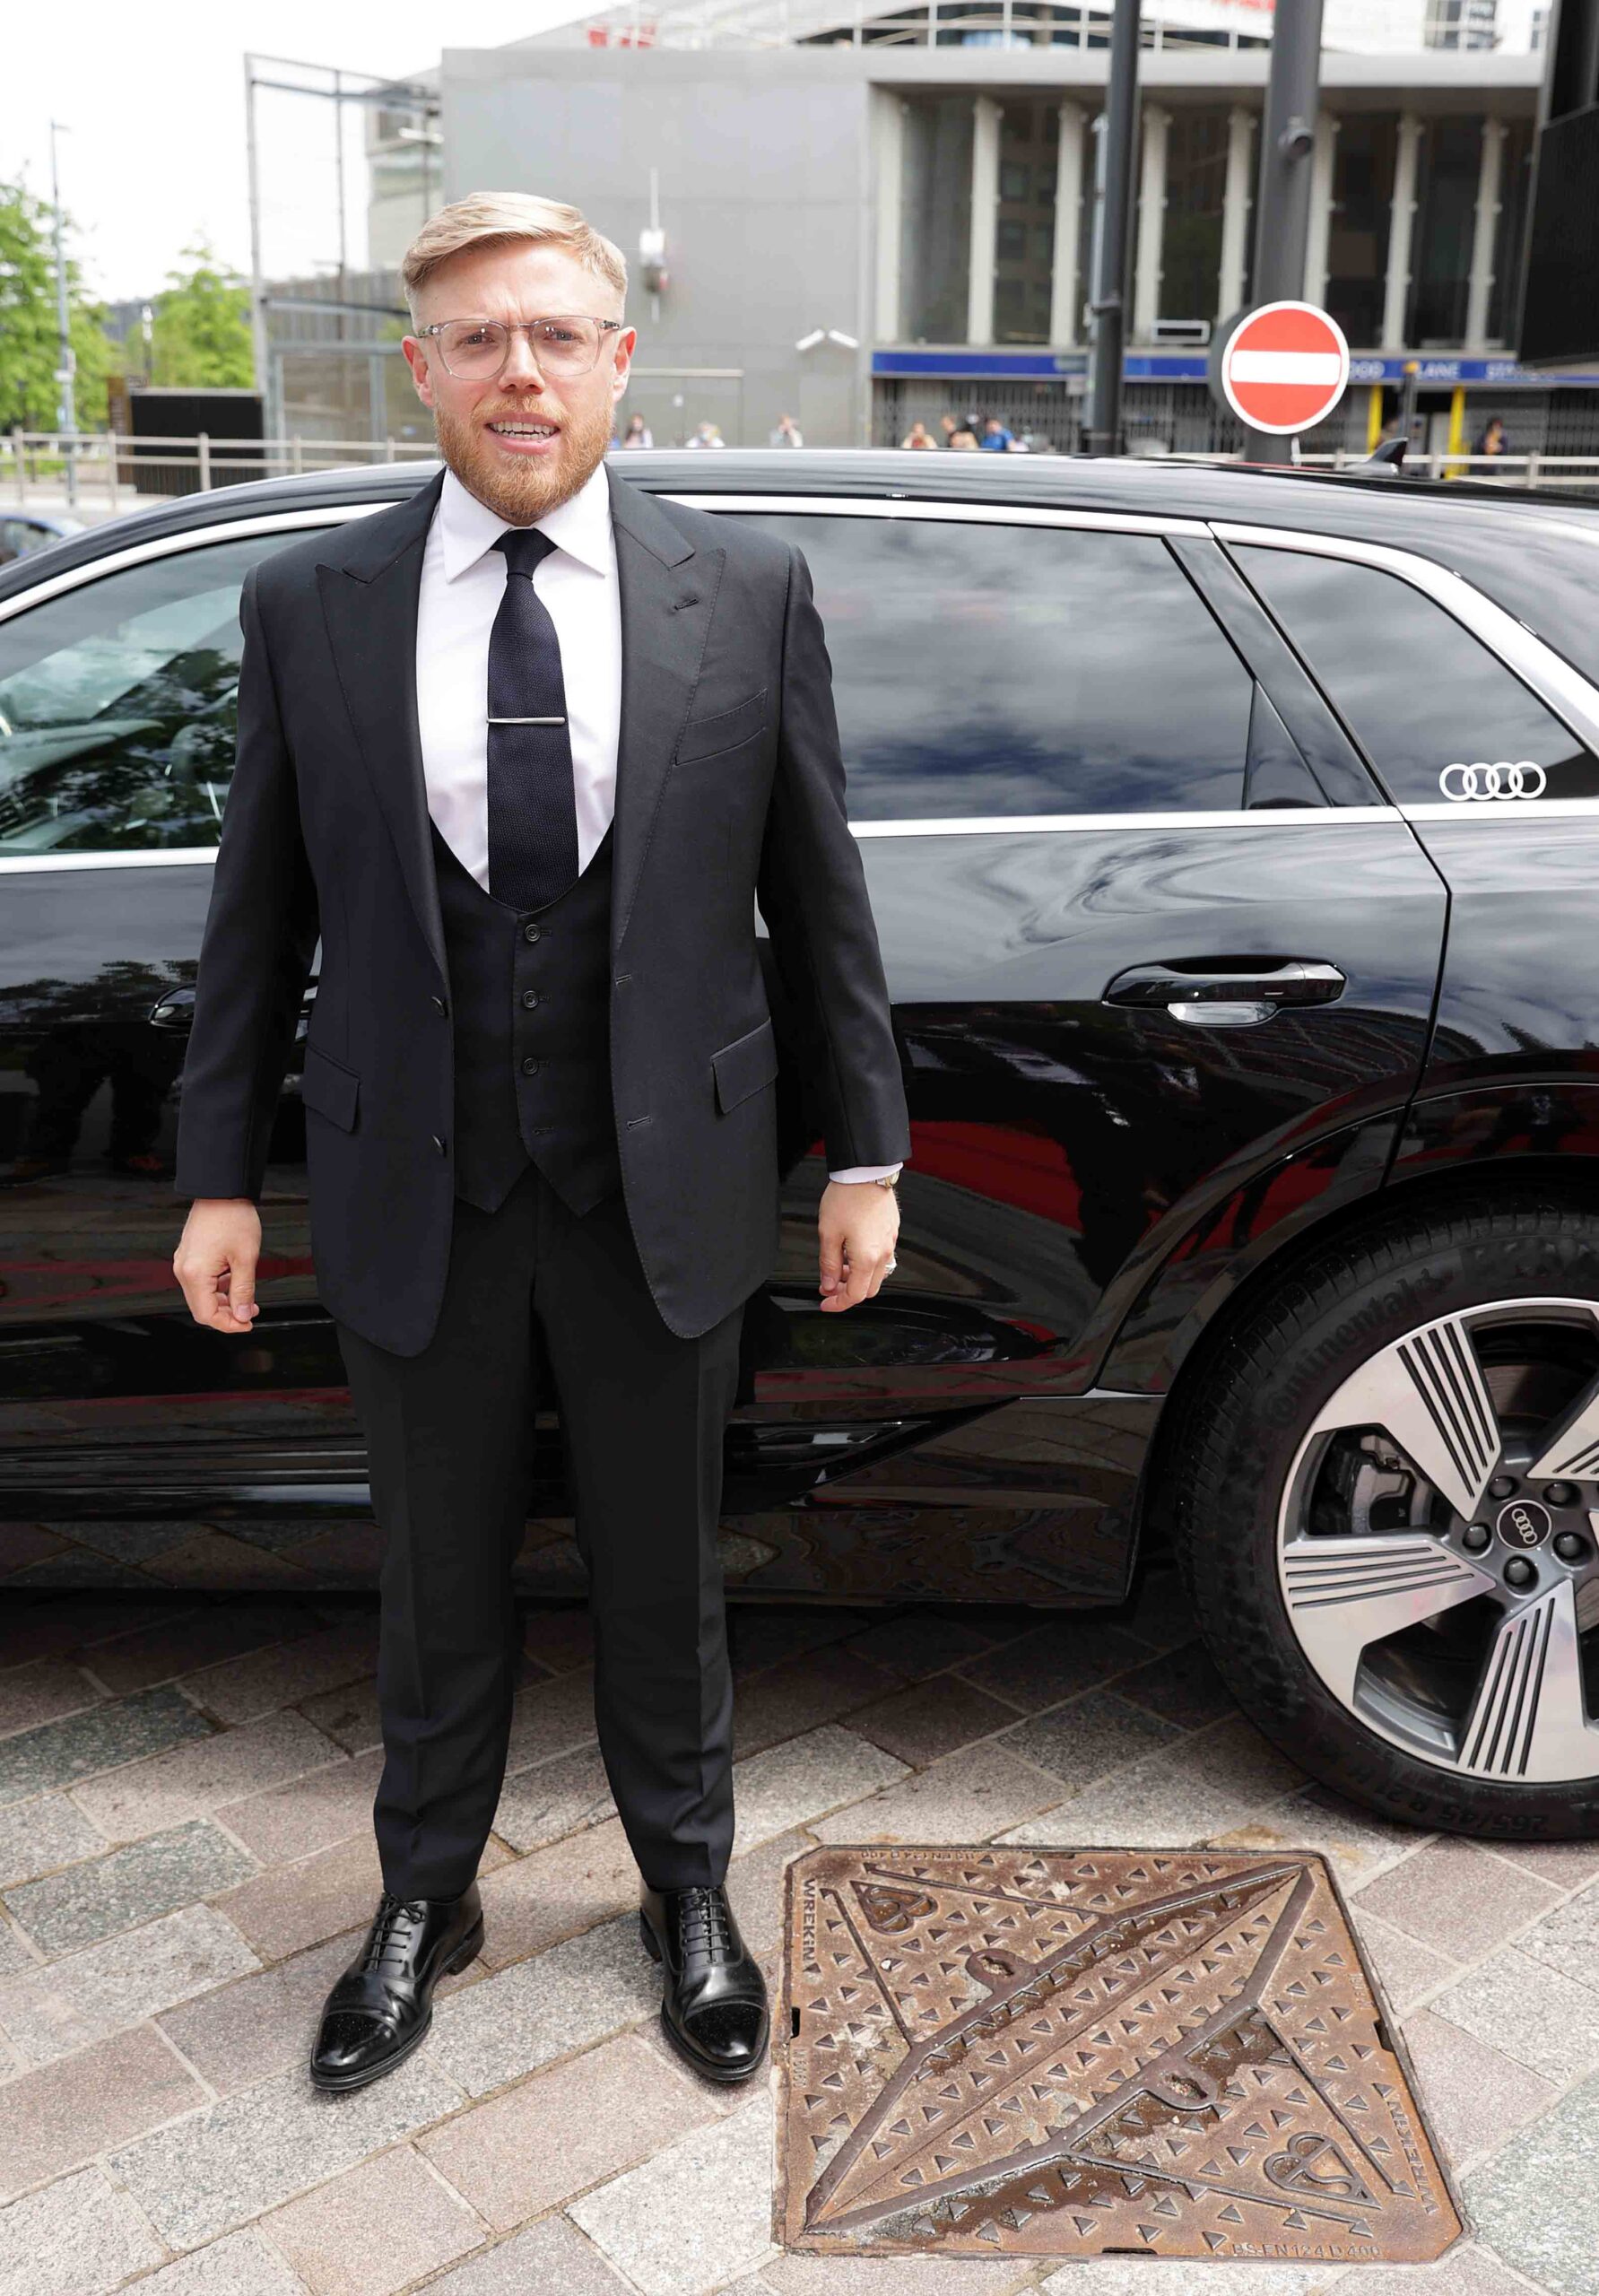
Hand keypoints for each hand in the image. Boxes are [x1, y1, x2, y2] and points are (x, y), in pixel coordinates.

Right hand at [173, 1198, 262, 1334]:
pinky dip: (217, 1287)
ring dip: (223, 1301)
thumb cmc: (233, 1218)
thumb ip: (243, 1291)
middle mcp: (183, 1270)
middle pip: (201, 1308)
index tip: (247, 1323)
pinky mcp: (188, 1255)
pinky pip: (200, 1281)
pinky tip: (234, 1281)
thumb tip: (241, 1315)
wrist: (221, 1191)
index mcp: (195, 1274)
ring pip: (201, 1296)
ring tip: (246, 1297)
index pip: (207, 1315)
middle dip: (227, 1314)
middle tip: (250, 1312)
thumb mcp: (246, 1259)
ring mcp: (183, 1262)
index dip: (229, 1325)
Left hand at [817, 1179, 898, 1313]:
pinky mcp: (892, 1231)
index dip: (838, 1303)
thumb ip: (829, 1264)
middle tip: (829, 1284)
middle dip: (848, 1292)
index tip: (825, 1302)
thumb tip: (829, 1284)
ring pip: (876, 1274)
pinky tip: (851, 1249)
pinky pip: (882, 1257)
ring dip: (857, 1277)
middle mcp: (884, 1253)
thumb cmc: (847, 1197)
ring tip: (838, 1264)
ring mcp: (891, 1242)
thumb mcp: (828, 1233)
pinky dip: (866, 1262)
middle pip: (869, 1289)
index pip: (855, 1295)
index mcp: (867, 1258)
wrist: (866, 1171)